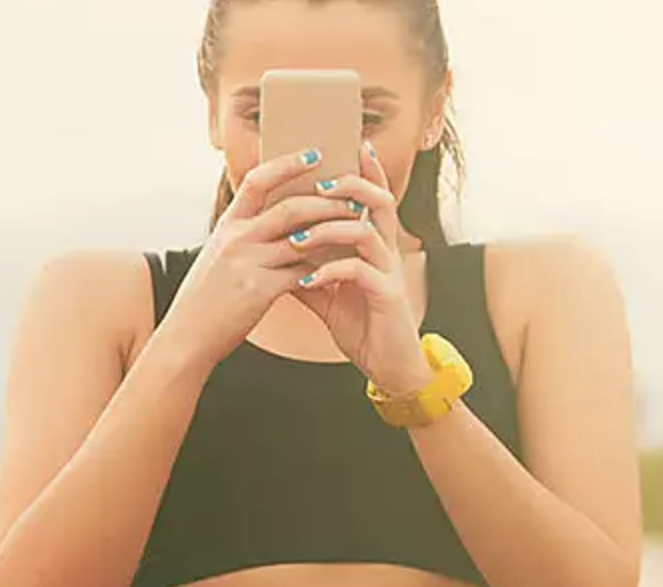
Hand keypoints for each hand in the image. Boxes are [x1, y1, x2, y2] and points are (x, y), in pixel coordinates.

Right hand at [155, 148, 367, 374]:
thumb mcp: (217, 255)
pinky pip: (302, 272)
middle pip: (291, 208)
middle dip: (327, 201)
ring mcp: (247, 263)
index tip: (314, 155)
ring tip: (357, 228)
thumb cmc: (205, 298)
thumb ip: (243, 236)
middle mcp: (236, 238)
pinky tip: (340, 267)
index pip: (258, 180)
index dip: (287, 164)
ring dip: (334, 233)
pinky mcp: (260, 290)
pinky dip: (324, 269)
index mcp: (227, 225)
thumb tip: (274, 220)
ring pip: (303, 239)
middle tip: (352, 197)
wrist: (187, 335)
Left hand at [289, 142, 433, 393]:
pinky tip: (308, 280)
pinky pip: (360, 272)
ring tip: (297, 238)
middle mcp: (387, 252)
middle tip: (319, 183)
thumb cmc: (361, 325)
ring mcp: (389, 272)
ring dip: (329, 230)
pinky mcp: (387, 296)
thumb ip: (306, 268)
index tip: (350, 144)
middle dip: (351, 186)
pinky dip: (331, 271)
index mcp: (374, 246)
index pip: (372, 199)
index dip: (365, 171)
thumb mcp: (327, 294)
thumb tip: (273, 253)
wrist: (388, 366)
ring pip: (367, 232)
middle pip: (380, 202)